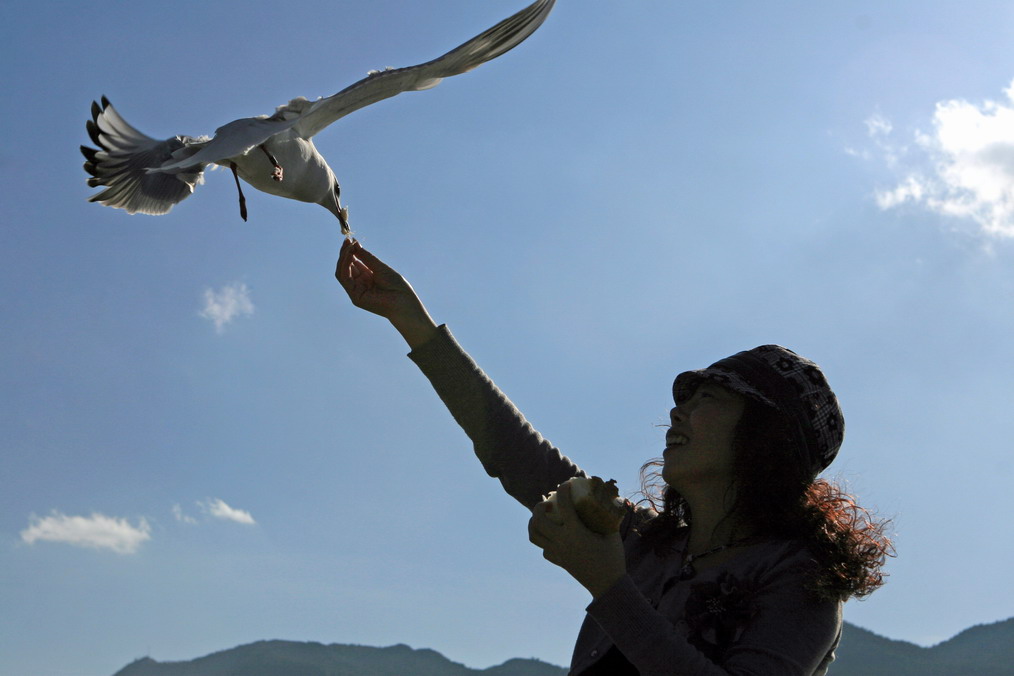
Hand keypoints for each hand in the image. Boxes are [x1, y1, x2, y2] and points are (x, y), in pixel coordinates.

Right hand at [335, 239, 437, 347]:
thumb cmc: (396, 285)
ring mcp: (356, 292)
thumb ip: (366, 256)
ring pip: (342, 273)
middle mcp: (360, 284)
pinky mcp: (355, 297)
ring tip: (349, 247)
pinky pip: (345, 279)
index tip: (350, 239)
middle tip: (347, 241)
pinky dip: (345, 266)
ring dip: (344, 258)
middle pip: (345, 267)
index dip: (350, 251)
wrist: (404, 300)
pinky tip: (350, 256)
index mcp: (367, 277)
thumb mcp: (379, 266)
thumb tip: (354, 243)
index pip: (353, 263)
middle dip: (345, 253)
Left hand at [529, 481, 626, 597]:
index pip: (564, 505)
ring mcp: (558, 553)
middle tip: (549, 503)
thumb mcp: (613, 533)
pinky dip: (544, 540)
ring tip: (545, 517)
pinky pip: (543, 549)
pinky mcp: (559, 561)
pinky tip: (554, 536)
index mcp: (576, 532)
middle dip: (539, 507)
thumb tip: (612, 498)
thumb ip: (609, 515)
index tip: (567, 484)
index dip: (563, 491)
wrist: (608, 585)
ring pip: (534, 535)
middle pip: (538, 520)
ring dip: (534, 523)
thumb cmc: (613, 557)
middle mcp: (562, 541)